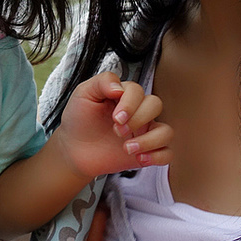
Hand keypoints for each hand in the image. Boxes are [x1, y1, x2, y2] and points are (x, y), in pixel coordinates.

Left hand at [53, 72, 171, 180]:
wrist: (74, 149)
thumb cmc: (79, 119)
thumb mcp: (83, 94)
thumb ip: (102, 82)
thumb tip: (120, 87)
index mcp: (125, 96)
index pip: (138, 91)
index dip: (130, 104)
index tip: (115, 117)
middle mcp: (138, 112)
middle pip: (156, 105)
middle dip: (138, 119)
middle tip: (117, 131)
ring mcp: (144, 132)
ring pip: (167, 131)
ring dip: (150, 140)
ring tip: (127, 148)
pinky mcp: (146, 152)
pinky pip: (167, 153)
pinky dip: (157, 156)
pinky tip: (139, 158)